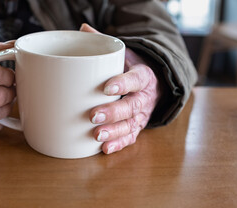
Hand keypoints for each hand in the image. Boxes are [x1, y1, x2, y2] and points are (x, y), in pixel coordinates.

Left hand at [80, 24, 160, 153]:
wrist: (154, 84)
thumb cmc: (132, 68)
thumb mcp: (124, 54)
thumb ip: (105, 44)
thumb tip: (82, 28)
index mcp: (143, 76)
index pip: (135, 79)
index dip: (123, 83)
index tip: (106, 87)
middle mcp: (145, 97)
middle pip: (132, 106)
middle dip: (113, 112)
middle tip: (93, 115)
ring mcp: (142, 114)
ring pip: (131, 125)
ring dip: (114, 132)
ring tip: (96, 135)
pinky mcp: (138, 127)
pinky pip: (131, 138)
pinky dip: (119, 144)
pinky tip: (105, 149)